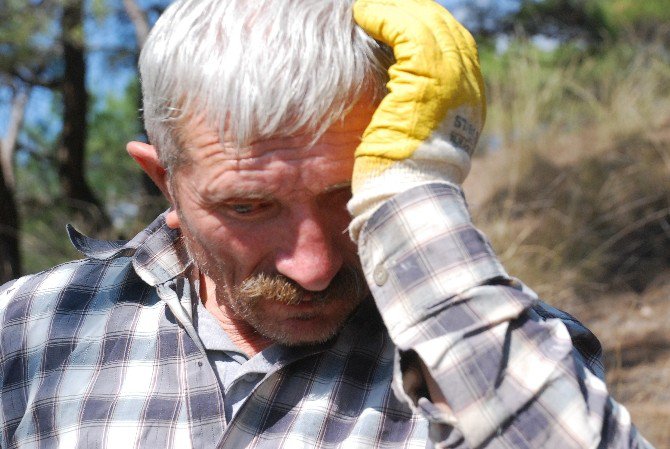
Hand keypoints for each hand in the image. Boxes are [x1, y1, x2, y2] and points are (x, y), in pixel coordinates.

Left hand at [348, 0, 485, 239]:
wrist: (407, 196)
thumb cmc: (403, 177)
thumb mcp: (420, 140)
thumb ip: (421, 110)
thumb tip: (399, 92)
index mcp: (470, 100)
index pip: (455, 47)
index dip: (427, 27)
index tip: (400, 20)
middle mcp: (468, 85)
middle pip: (444, 28)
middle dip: (412, 12)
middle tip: (382, 7)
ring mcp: (451, 80)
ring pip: (425, 24)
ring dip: (394, 10)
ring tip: (368, 8)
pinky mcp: (426, 78)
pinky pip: (406, 32)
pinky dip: (383, 18)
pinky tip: (364, 14)